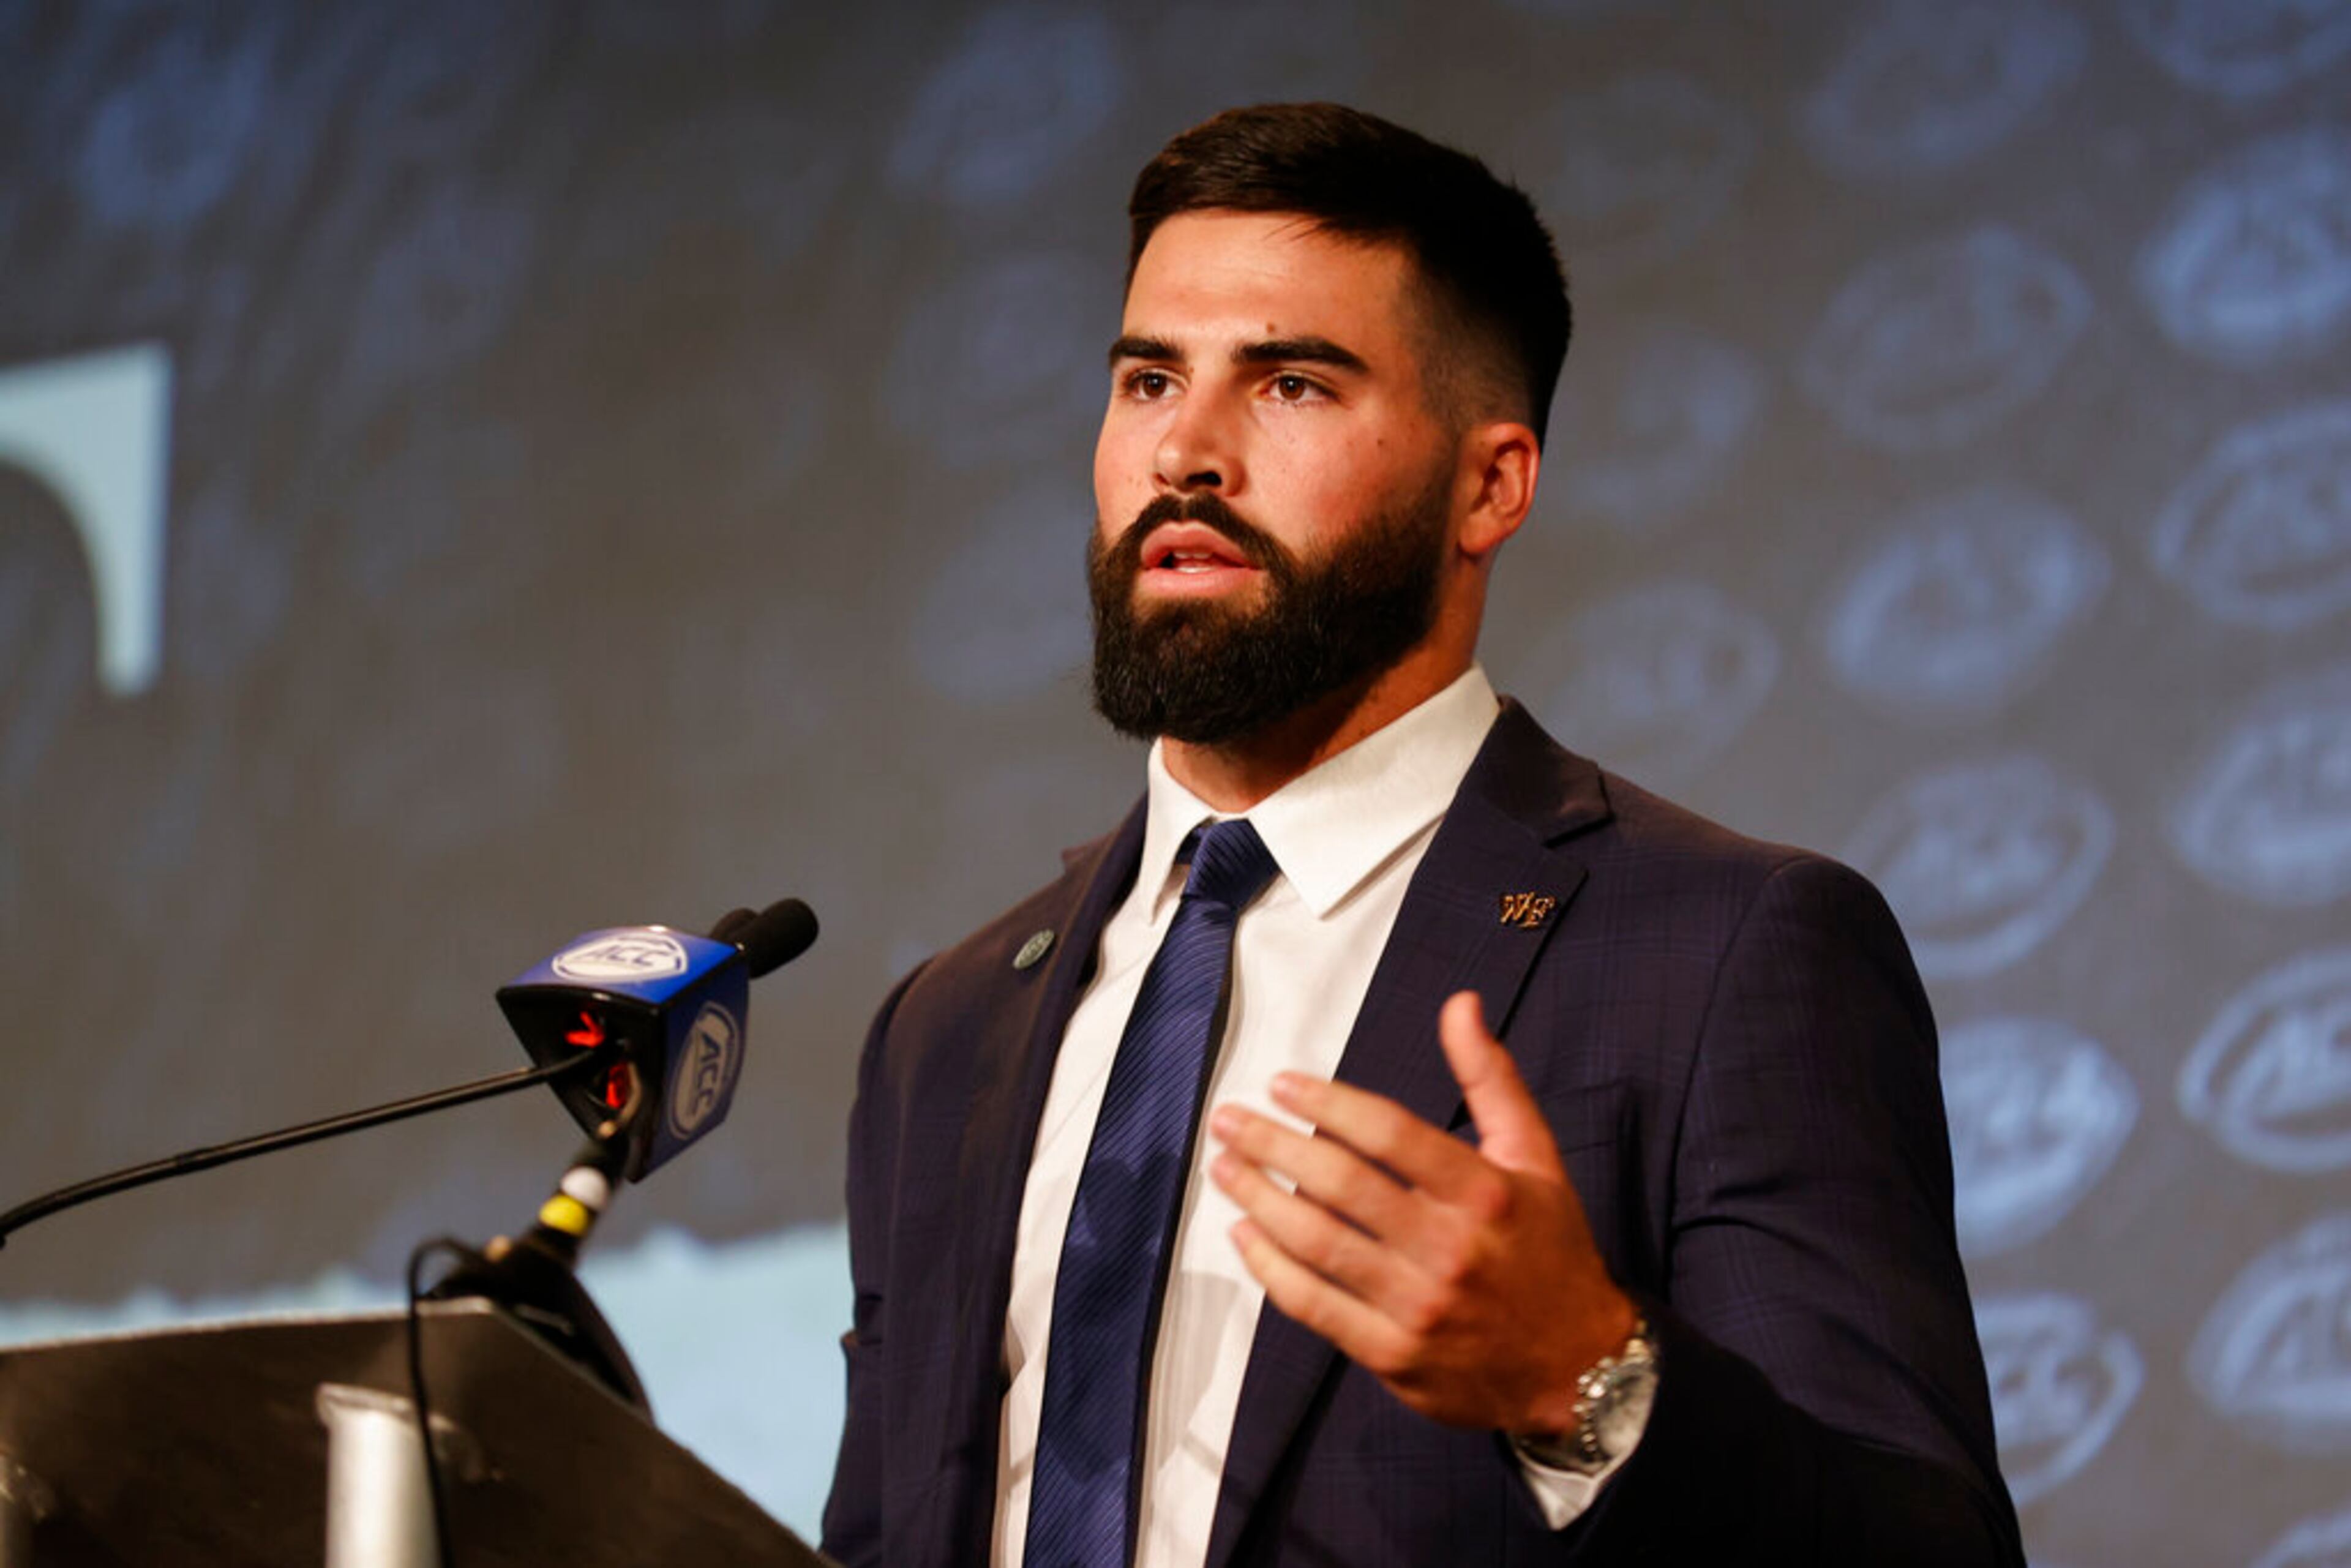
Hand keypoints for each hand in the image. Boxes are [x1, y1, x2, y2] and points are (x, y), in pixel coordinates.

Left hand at [1207, 991, 1634, 1435]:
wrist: (1579, 1368)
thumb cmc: (1550, 1250)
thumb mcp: (1536, 1157)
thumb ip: (1492, 1079)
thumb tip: (1460, 1005)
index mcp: (1485, 1192)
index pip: (1389, 1134)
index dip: (1327, 1103)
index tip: (1281, 1084)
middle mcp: (1450, 1248)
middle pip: (1341, 1185)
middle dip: (1272, 1145)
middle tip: (1228, 1119)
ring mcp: (1418, 1307)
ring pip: (1318, 1244)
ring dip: (1259, 1199)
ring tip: (1223, 1167)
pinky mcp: (1394, 1354)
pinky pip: (1315, 1305)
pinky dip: (1270, 1268)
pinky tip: (1244, 1235)